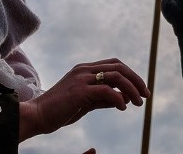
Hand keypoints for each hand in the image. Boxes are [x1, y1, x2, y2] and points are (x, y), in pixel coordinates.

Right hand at [19, 58, 149, 140]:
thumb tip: (123, 99)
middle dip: (136, 80)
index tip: (141, 89)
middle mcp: (84, 70)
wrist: (36, 117)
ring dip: (132, 89)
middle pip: (119, 68)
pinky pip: (107, 91)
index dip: (131, 75)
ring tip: (138, 103)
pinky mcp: (79, 91)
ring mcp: (81, 79)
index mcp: (85, 69)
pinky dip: (118, 99)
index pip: (115, 65)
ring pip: (116, 77)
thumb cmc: (59, 111)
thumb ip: (102, 98)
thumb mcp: (85, 103)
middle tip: (146, 95)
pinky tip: (123, 108)